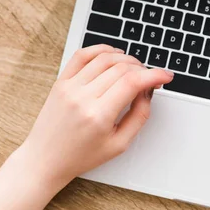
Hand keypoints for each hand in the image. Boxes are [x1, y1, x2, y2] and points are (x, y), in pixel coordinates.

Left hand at [16, 44, 173, 190]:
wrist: (45, 160)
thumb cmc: (80, 156)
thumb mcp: (119, 145)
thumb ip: (139, 116)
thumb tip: (147, 92)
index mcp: (98, 116)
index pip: (132, 82)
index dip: (154, 75)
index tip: (165, 76)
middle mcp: (82, 97)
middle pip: (121, 68)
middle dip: (143, 69)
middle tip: (151, 79)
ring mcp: (69, 87)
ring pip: (105, 58)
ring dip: (126, 59)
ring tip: (135, 69)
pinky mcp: (61, 81)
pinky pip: (83, 55)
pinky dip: (102, 49)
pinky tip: (113, 55)